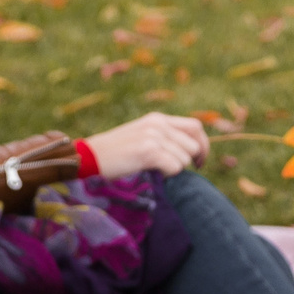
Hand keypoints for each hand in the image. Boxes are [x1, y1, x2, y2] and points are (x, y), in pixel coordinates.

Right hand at [80, 112, 210, 178]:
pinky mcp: (148, 151)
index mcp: (158, 119)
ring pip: (185, 158)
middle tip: (175, 171)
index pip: (196, 127)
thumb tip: (191, 152)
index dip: (204, 145)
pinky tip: (153, 172)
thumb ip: (163, 138)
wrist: (89, 157)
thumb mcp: (141, 136)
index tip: (200, 161)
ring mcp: (154, 136)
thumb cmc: (115, 153)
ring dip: (175, 169)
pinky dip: (168, 174)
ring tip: (154, 169)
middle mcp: (158, 124)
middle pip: (194, 145)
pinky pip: (175, 167)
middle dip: (189, 162)